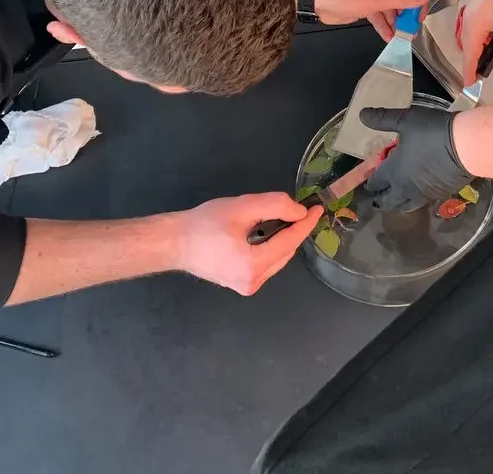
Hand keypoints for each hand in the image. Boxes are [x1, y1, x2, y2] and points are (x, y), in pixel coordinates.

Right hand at [175, 192, 321, 293]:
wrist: (175, 242)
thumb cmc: (205, 224)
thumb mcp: (243, 207)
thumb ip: (275, 205)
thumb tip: (299, 212)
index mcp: (253, 266)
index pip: (290, 242)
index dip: (306, 223)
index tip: (317, 208)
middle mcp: (252, 282)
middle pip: (285, 252)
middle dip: (292, 230)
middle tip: (294, 209)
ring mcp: (246, 287)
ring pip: (276, 259)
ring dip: (281, 239)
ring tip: (275, 219)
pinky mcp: (239, 284)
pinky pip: (264, 264)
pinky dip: (269, 248)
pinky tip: (263, 233)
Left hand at [314, 0, 431, 41]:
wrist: (316, 1)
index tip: (422, 12)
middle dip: (406, 12)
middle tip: (412, 27)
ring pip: (391, 5)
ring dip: (396, 20)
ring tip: (402, 35)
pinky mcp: (366, 1)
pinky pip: (380, 12)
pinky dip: (384, 23)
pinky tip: (389, 35)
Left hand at [360, 105, 471, 211]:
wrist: (466, 147)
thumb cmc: (431, 131)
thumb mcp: (405, 120)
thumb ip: (382, 119)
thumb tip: (362, 115)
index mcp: (393, 171)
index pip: (376, 183)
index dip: (371, 183)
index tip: (370, 181)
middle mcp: (405, 188)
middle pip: (388, 201)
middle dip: (381, 199)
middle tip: (378, 197)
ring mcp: (423, 194)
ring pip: (405, 205)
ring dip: (397, 202)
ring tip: (397, 199)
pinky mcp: (439, 195)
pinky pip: (422, 202)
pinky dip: (415, 199)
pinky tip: (419, 192)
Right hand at [460, 0, 492, 84]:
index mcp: (473, 28)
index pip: (469, 56)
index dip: (470, 72)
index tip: (470, 85)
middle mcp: (469, 19)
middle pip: (469, 45)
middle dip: (475, 59)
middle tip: (484, 72)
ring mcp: (473, 8)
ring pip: (475, 34)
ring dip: (482, 46)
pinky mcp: (481, 1)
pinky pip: (479, 25)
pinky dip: (485, 34)